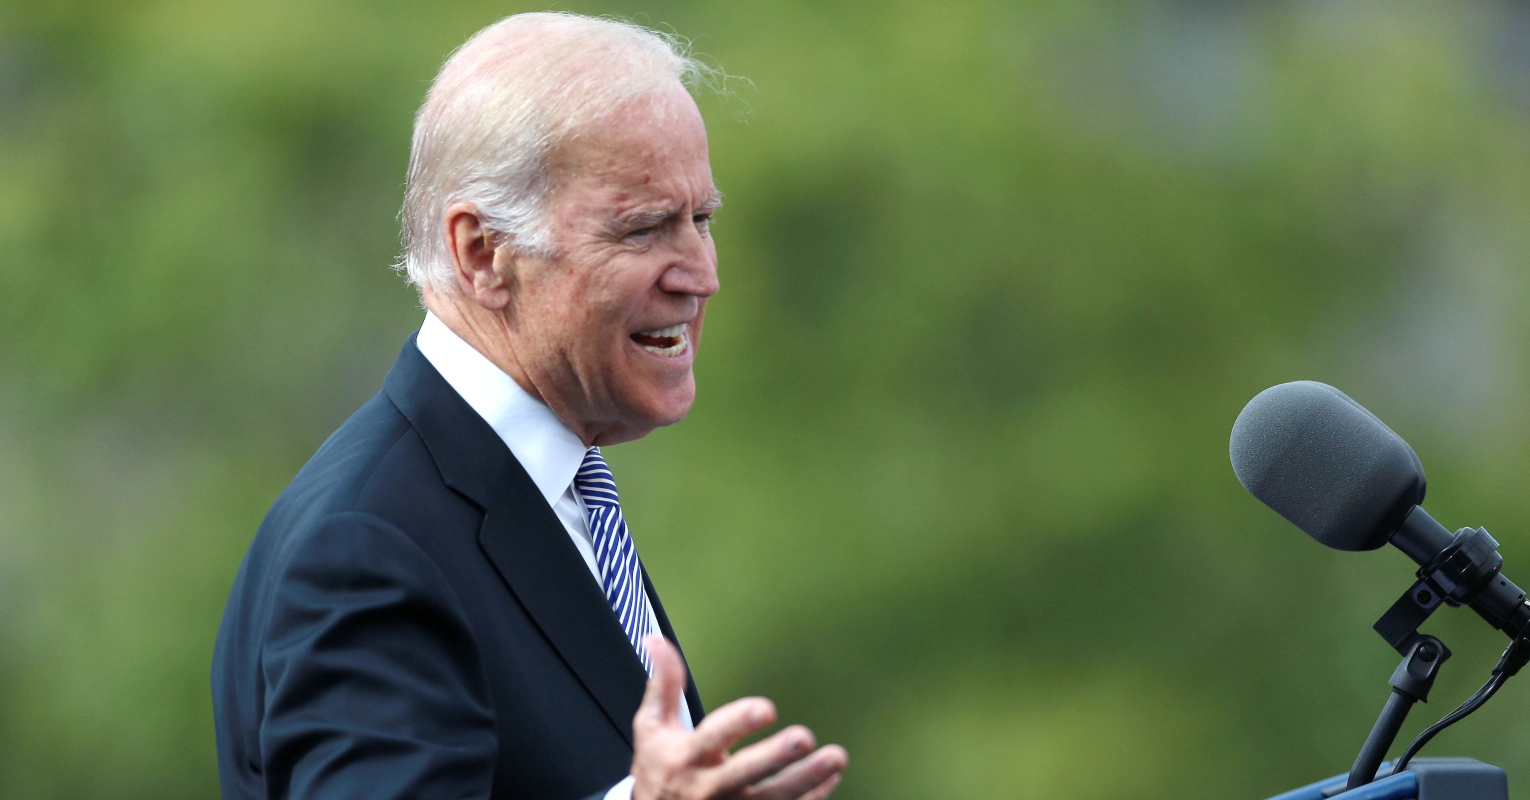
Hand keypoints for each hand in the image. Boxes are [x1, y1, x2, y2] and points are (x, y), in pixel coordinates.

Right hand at [630, 635, 846, 799]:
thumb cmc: (658, 769)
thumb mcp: (652, 727)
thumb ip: (663, 685)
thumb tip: (657, 640)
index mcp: (686, 758)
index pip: (712, 737)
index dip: (739, 722)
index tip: (766, 708)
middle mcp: (709, 788)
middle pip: (745, 773)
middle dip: (774, 757)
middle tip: (803, 737)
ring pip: (772, 798)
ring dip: (807, 780)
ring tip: (835, 757)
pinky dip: (812, 798)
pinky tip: (830, 778)